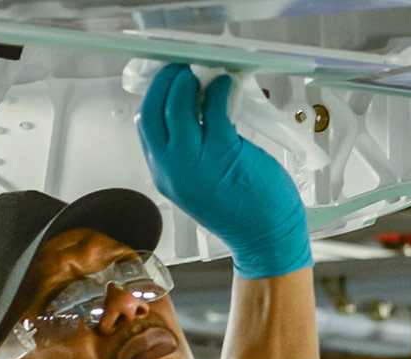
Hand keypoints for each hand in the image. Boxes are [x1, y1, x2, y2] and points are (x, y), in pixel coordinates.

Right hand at [137, 63, 310, 279]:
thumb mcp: (199, 184)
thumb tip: (193, 111)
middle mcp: (172, 168)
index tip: (166, 82)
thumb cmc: (241, 212)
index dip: (153, 97)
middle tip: (178, 69)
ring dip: (186, 82)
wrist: (265, 238)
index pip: (145, 126)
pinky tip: (225, 85)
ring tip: (198, 73)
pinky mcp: (224, 151)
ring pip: (177, 107)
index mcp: (164, 175)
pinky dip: (217, 90)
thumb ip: (189, 153)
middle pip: (152, 111)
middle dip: (164, 82)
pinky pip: (213, 109)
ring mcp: (196, 160)